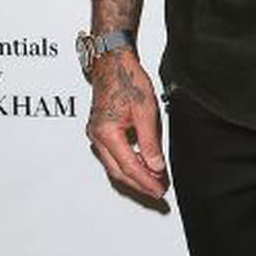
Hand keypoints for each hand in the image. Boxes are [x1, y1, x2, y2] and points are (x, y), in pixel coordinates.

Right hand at [85, 50, 168, 200]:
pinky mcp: (100, 132)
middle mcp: (97, 136)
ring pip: (114, 166)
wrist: (112, 63)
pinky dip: (128, 164)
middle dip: (139, 184)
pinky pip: (113, 156)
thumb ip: (150, 142)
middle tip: (158, 191)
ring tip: (153, 182)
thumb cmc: (127, 80)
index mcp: (106, 132)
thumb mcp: (145, 111)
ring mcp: (96, 135)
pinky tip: (141, 166)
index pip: (129, 166)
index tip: (159, 189)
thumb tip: (156, 166)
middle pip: (119, 172)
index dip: (145, 181)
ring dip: (134, 176)